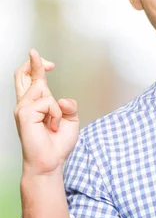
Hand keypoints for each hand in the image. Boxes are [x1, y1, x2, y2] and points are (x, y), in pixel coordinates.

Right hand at [13, 49, 79, 175]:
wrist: (51, 161)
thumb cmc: (57, 143)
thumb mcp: (71, 120)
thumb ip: (69, 105)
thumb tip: (62, 99)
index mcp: (36, 104)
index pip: (32, 80)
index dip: (36, 66)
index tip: (43, 59)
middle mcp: (26, 104)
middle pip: (23, 76)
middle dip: (33, 63)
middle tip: (40, 57)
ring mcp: (23, 108)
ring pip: (44, 90)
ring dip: (57, 108)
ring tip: (54, 124)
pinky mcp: (24, 113)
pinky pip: (48, 102)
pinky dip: (56, 114)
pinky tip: (51, 126)